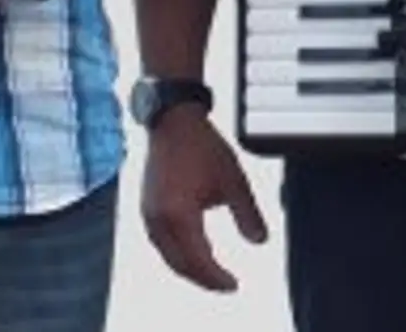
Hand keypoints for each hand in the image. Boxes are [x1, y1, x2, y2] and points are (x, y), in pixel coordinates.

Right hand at [141, 106, 266, 292]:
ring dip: (189, 268)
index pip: (199, 261)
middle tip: (225, 285)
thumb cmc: (203, 147)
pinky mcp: (145, 208)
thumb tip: (260, 241)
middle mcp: (159, 220)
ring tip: (211, 273)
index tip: (234, 285)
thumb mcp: (234, 181)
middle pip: (180, 264)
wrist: (174, 121)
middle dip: (203, 279)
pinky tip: (192, 252)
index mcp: (180, 215)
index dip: (217, 278)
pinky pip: (160, 243)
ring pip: (168, 256)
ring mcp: (148, 215)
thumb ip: (248, 214)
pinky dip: (177, 254)